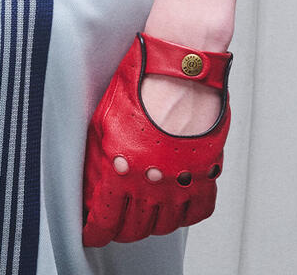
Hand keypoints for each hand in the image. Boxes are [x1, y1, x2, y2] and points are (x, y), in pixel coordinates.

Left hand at [82, 32, 231, 246]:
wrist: (181, 64)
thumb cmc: (143, 80)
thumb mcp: (104, 116)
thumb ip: (97, 156)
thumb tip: (91, 182)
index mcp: (121, 166)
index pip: (104, 219)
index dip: (96, 231)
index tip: (94, 232)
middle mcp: (150, 180)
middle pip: (134, 228)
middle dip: (122, 229)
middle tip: (118, 222)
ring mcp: (180, 180)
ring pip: (164, 225)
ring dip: (152, 223)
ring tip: (146, 212)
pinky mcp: (205, 172)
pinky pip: (197, 211)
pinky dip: (186, 213)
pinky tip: (177, 204)